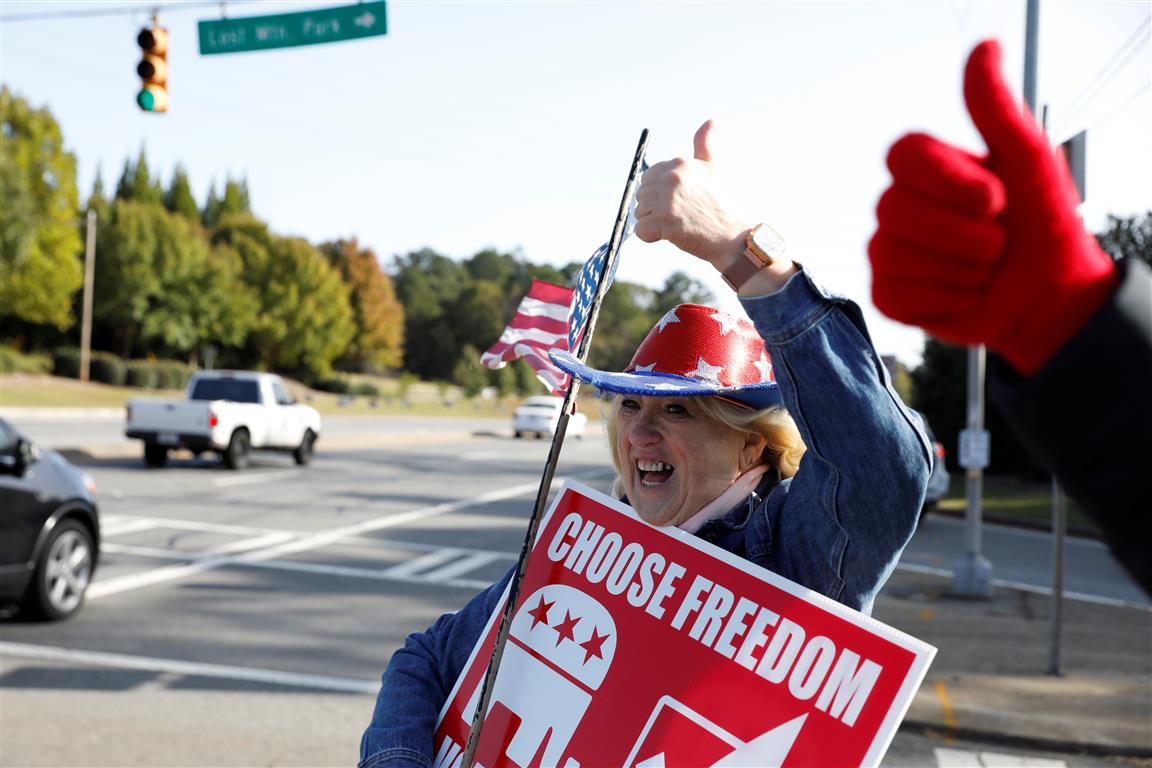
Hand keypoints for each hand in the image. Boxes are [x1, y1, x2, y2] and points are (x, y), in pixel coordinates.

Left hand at [633, 120, 748, 266]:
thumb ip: (704, 145)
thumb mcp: (712, 169)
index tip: (681, 201)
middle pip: (642, 195)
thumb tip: (710, 120)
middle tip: (680, 214)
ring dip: (654, 223)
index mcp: (680, 163)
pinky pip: (640, 230)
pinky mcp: (662, 222)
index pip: (648, 178)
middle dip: (655, 208)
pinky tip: (672, 234)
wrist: (730, 237)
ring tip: (678, 224)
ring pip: (639, 213)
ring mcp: (666, 200)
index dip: (660, 193)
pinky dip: (651, 236)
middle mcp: (672, 177)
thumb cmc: (720, 205)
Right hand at [868, 39, 1117, 374]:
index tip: (994, 200)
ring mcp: (889, 252)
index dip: (947, 181)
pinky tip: (962, 296)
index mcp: (929, 170)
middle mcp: (899, 207)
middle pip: (895, 209)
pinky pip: (894, 295)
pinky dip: (940, 301)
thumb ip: (995, 108)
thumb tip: (985, 46)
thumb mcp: (1027, 160)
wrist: (1051, 299)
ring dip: (958, 271)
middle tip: (998, 244)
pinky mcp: (889, 296)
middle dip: (962, 235)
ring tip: (983, 272)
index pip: (902, 155)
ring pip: (896, 255)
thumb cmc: (1044, 227)